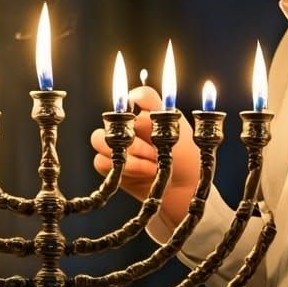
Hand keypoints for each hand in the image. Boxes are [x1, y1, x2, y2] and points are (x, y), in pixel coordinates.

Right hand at [89, 85, 200, 226]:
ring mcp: (117, 145)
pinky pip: (100, 161)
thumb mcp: (181, 132)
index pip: (136, 95)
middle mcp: (131, 125)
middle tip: (154, 151)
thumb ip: (160, 112)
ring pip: (99, 139)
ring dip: (128, 155)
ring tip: (151, 166)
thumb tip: (134, 96)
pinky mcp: (110, 166)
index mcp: (150, 112)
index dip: (135, 101)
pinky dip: (123, 170)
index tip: (143, 113)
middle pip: (111, 118)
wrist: (186, 191)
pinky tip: (142, 175)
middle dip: (132, 137)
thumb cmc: (188, 160)